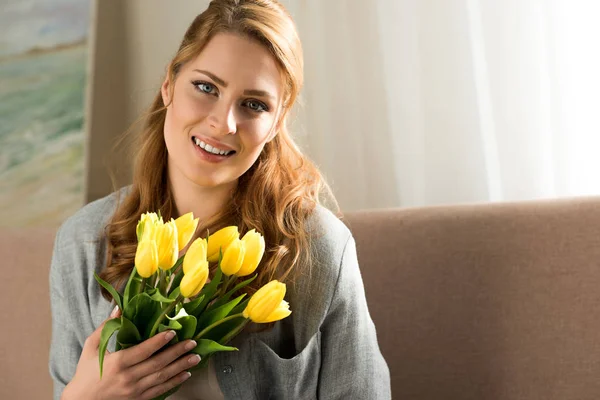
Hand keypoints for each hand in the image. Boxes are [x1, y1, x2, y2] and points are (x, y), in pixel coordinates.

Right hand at [63, 306, 200, 399]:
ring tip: (195, 357)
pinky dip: (174, 382)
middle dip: (177, 352)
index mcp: (117, 363)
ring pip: (162, 377)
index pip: (143, 351)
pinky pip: (160, 390)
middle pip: (157, 364)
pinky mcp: (138, 399)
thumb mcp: (91, 348)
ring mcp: (134, 391)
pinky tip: (185, 374)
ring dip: (181, 367)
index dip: (159, 341)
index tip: (173, 332)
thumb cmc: (85, 373)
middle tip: (193, 342)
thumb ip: (105, 328)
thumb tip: (118, 308)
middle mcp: (128, 378)